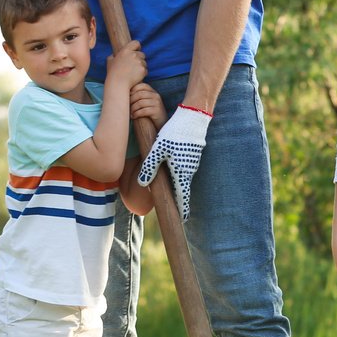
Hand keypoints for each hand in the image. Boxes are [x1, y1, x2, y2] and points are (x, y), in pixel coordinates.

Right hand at [104, 39, 145, 89]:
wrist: (118, 83)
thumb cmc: (113, 73)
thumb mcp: (110, 61)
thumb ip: (114, 55)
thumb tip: (115, 54)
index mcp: (125, 50)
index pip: (136, 43)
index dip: (137, 47)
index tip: (136, 51)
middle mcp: (133, 55)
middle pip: (142, 54)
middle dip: (139, 59)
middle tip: (133, 66)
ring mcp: (139, 62)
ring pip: (144, 62)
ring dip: (140, 66)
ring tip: (132, 72)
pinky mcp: (143, 69)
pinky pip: (145, 70)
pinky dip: (142, 73)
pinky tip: (135, 76)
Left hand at [129, 83, 164, 127]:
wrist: (161, 123)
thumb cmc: (150, 113)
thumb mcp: (145, 102)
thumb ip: (138, 96)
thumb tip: (122, 92)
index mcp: (152, 91)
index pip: (141, 85)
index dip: (132, 90)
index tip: (127, 97)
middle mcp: (156, 95)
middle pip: (139, 94)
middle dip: (130, 101)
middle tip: (126, 107)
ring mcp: (157, 103)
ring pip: (140, 102)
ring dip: (133, 108)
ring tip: (130, 113)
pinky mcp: (157, 111)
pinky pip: (143, 111)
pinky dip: (136, 114)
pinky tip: (134, 117)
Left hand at [137, 105, 211, 219]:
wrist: (193, 117)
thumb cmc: (176, 133)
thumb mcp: (159, 149)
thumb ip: (150, 167)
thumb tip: (143, 183)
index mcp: (181, 172)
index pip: (182, 196)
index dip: (181, 209)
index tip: (181, 219)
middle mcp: (188, 170)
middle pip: (182, 189)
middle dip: (177, 199)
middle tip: (173, 210)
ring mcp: (190, 162)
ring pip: (181, 178)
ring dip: (176, 186)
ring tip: (169, 193)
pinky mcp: (190, 155)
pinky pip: (182, 169)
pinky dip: (176, 175)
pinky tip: (169, 171)